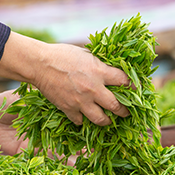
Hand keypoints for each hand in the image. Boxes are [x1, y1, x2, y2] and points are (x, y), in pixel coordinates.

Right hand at [0, 32, 130, 124]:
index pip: (124, 81)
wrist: (39, 64)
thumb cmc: (62, 54)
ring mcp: (81, 101)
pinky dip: (82, 120)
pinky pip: (80, 121)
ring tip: (108, 120)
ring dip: (106, 121)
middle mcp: (93, 89)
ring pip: (100, 119)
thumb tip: (109, 68)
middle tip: (126, 113)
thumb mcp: (85, 54)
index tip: (135, 90)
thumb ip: (98, 64)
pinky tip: (84, 116)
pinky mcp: (68, 109)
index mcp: (100, 72)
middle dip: (124, 111)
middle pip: (116, 106)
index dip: (132, 86)